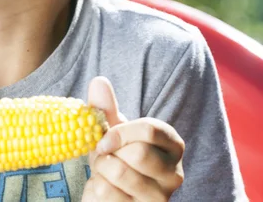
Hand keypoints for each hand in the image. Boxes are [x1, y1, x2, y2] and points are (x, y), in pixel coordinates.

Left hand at [82, 77, 184, 201]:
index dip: (120, 132)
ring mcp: (161, 198)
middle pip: (138, 153)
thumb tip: (99, 80)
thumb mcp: (111, 131)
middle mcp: (175, 174)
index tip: (103, 139)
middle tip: (105, 158)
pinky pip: (109, 195)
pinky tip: (105, 190)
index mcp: (172, 145)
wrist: (110, 195)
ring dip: (101, 170)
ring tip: (104, 173)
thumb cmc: (115, 157)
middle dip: (110, 154)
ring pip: (121, 173)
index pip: (151, 130)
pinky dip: (96, 189)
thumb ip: (106, 108)